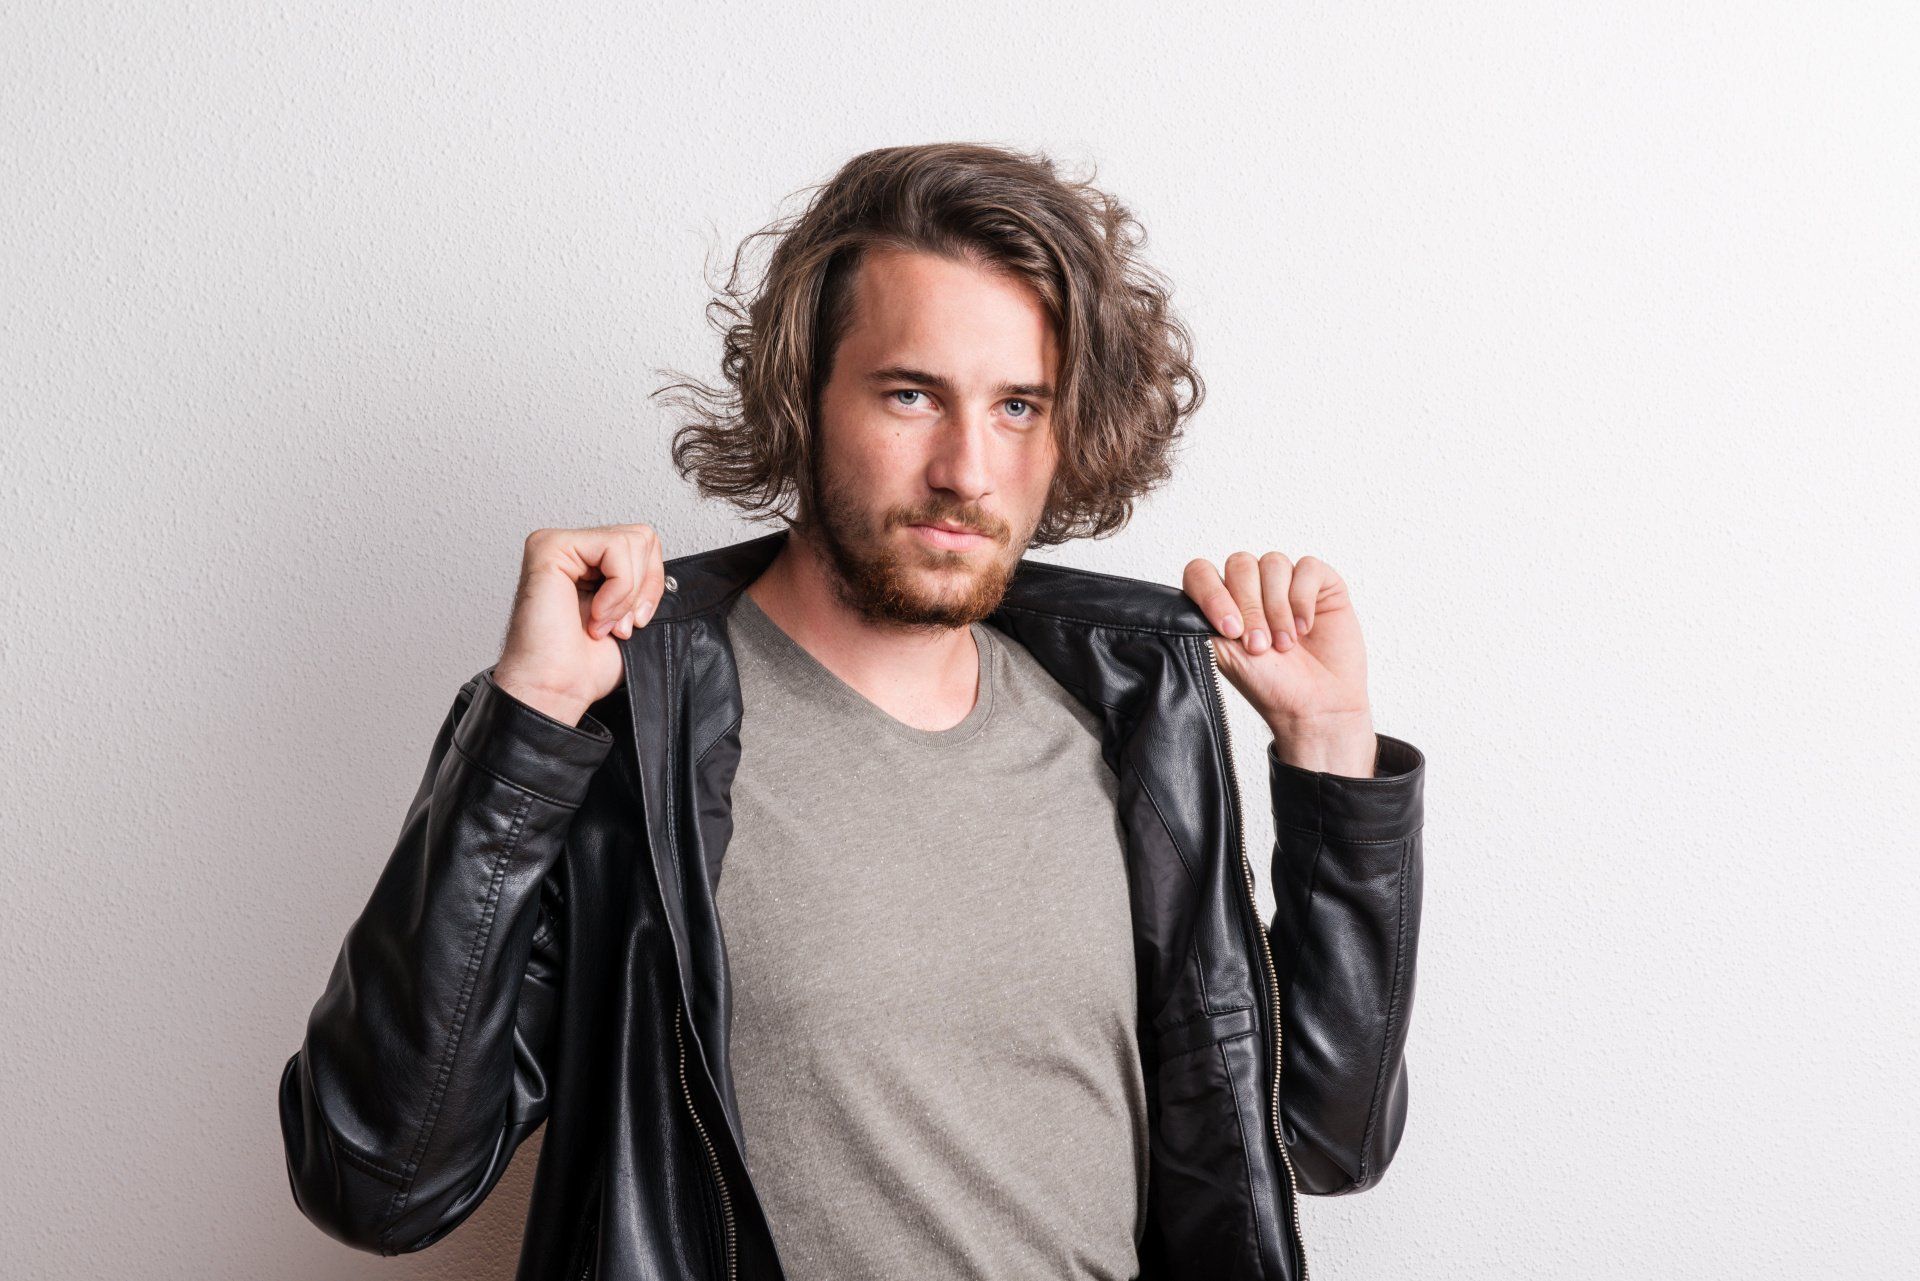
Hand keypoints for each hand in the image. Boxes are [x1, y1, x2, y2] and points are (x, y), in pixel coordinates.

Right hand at [491, 523, 669, 724]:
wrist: (557, 689)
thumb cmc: (586, 664)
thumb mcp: (632, 616)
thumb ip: (645, 583)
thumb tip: (670, 571)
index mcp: (591, 562)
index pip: (646, 545)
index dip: (653, 586)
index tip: (633, 621)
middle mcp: (573, 548)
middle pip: (643, 538)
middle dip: (644, 588)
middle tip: (619, 625)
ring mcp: (559, 543)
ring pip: (633, 540)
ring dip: (627, 593)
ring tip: (604, 623)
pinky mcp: (550, 546)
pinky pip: (614, 548)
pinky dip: (618, 590)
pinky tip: (595, 615)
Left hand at [1182, 550, 1375, 774]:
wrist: (1317, 707)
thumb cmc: (1272, 686)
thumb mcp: (1225, 654)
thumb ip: (1204, 621)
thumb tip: (1185, 600)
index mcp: (1222, 602)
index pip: (1201, 572)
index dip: (1211, 594)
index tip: (1229, 630)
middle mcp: (1252, 588)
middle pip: (1239, 564)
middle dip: (1249, 607)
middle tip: (1260, 646)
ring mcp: (1286, 583)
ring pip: (1273, 563)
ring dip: (1277, 607)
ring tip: (1285, 644)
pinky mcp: (1320, 584)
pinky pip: (1307, 568)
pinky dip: (1303, 599)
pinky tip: (1305, 627)